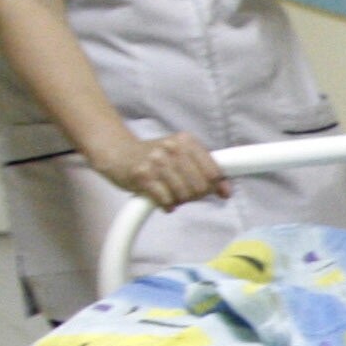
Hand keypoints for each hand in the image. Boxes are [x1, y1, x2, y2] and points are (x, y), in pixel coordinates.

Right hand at [97, 128, 227, 209]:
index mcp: (186, 141)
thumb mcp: (182, 155)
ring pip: (184, 195)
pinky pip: (166, 200)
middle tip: (185, 193)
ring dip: (180, 200)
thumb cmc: (155, 157)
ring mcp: (156, 162)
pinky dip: (167, 204)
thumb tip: (226, 192)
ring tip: (171, 193)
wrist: (118, 153)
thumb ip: (206, 170)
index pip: (213, 171)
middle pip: (200, 186)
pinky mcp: (142, 176)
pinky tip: (163, 199)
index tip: (215, 192)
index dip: (215, 186)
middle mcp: (171, 149)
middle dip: (196, 195)